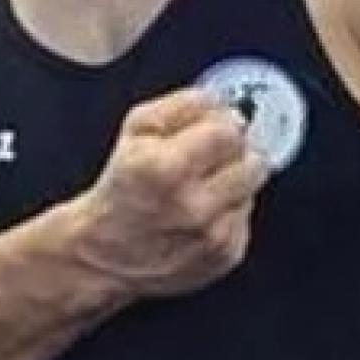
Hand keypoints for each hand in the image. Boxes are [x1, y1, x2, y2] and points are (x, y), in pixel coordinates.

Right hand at [68, 89, 269, 301]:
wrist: (106, 255)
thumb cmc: (121, 190)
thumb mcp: (134, 130)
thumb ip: (181, 105)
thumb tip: (220, 102)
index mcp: (166, 169)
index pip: (229, 131)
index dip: (222, 125)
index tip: (212, 129)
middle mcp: (193, 206)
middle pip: (252, 160)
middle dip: (233, 154)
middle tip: (208, 159)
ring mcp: (212, 235)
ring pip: (252, 189)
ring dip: (233, 184)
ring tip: (201, 188)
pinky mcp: (226, 256)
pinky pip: (246, 218)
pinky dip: (228, 212)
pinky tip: (202, 214)